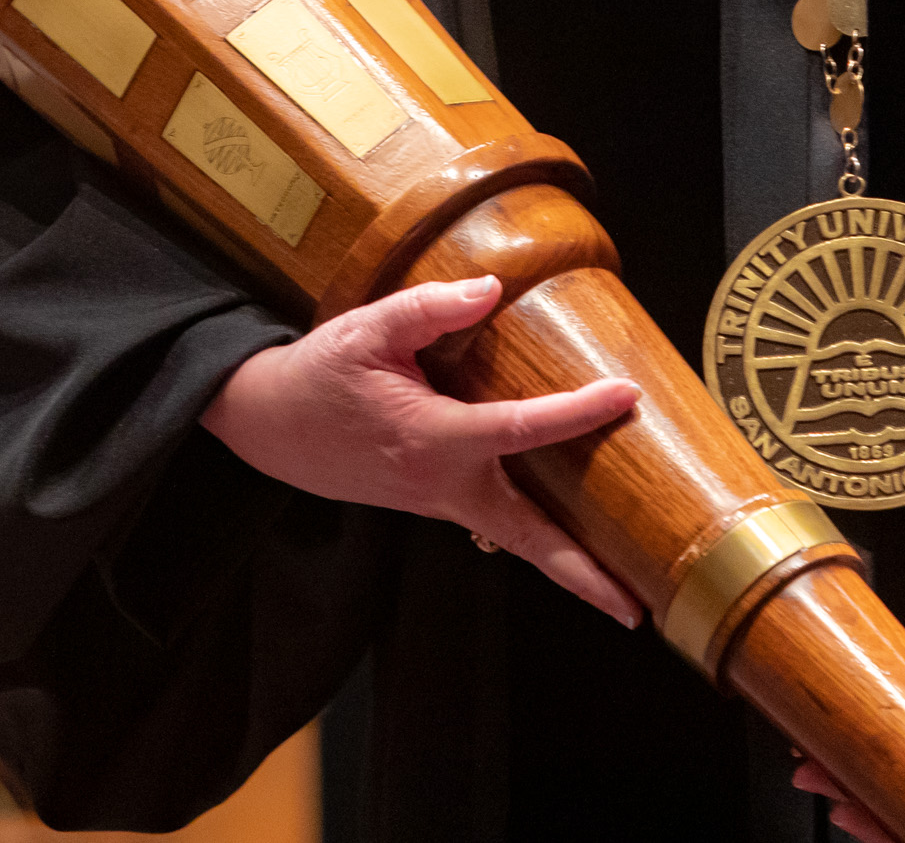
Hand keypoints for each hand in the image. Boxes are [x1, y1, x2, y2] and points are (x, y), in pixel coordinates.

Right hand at [201, 275, 645, 625]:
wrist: (269, 424)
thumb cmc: (318, 376)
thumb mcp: (364, 331)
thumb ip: (428, 309)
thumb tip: (489, 292)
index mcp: (430, 438)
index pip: (519, 427)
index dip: (576, 413)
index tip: (623, 396)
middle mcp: (441, 484)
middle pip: (527, 538)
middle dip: (582, 577)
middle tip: (635, 611)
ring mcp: (438, 501)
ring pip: (514, 537)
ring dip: (567, 565)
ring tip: (625, 590)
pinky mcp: (434, 502)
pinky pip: (497, 522)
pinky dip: (536, 536)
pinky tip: (573, 535)